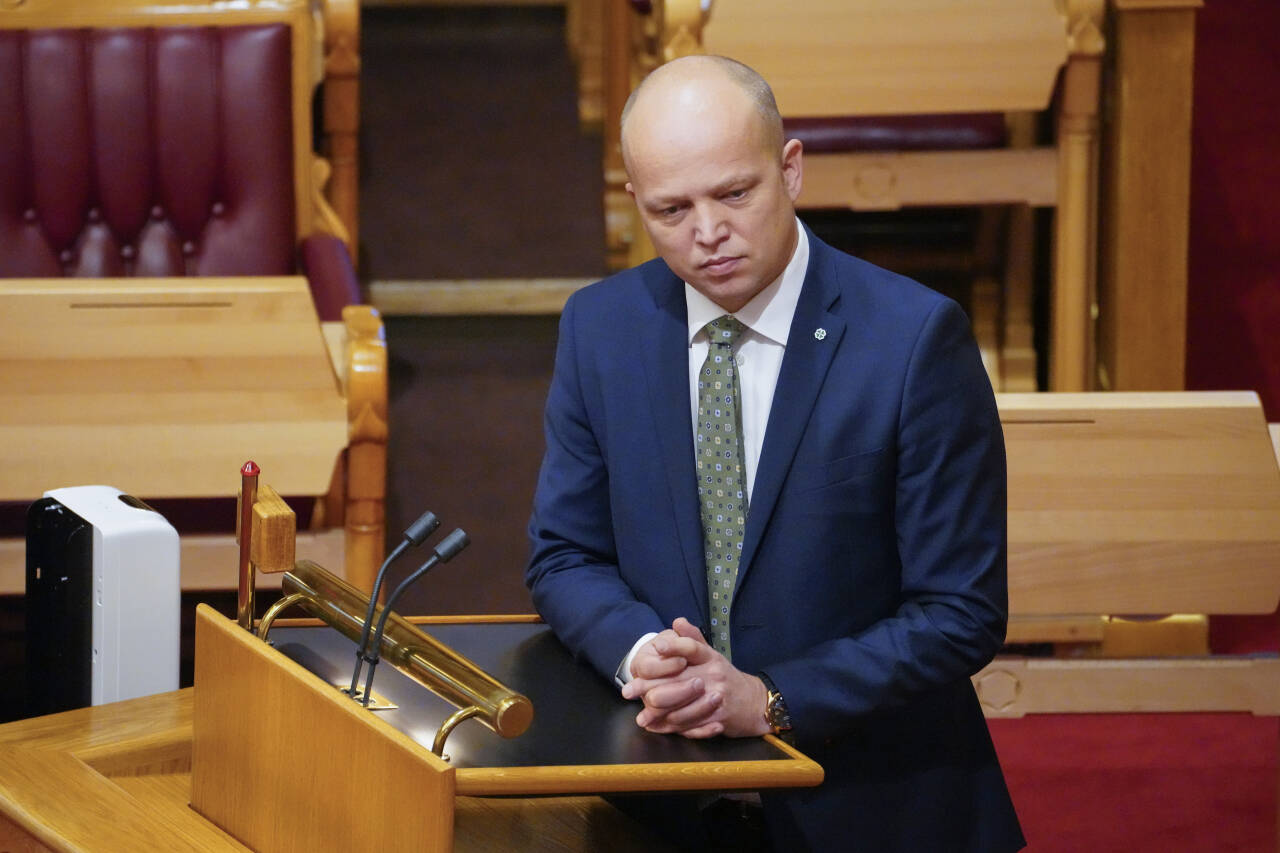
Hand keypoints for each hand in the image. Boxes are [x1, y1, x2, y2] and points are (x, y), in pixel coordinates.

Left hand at [623, 618, 769, 738]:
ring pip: (682, 707)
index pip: (692, 648)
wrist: (754, 703)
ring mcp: (716, 698)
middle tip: (629, 691)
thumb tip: (677, 621)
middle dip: (650, 687)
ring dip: (659, 714)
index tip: (655, 647)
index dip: (674, 646)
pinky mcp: (718, 719)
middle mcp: (714, 675)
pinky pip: (692, 725)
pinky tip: (658, 728)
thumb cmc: (726, 677)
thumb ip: (692, 640)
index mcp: (710, 658)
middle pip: (679, 680)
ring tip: (641, 717)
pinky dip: (673, 729)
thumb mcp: (712, 655)